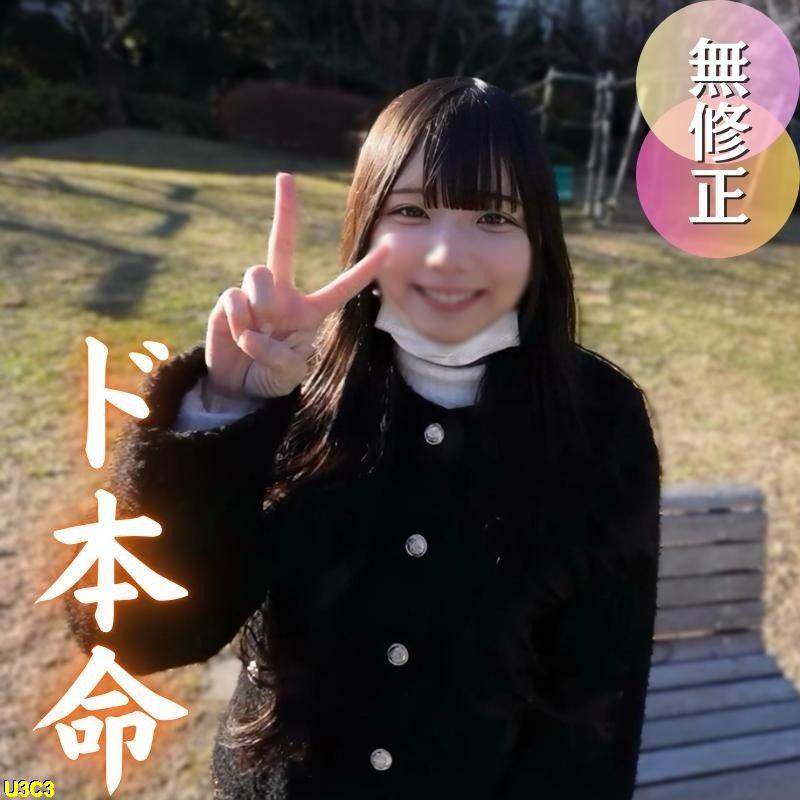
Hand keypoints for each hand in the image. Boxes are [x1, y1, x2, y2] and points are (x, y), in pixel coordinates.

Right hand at [204, 172, 390, 399]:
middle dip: (285, 210)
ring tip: (255, 336)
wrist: (239, 387)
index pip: (341, 288)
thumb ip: (280, 356)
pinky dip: (238, 322)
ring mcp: (253, 295)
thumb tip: (254, 328)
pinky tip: (238, 337)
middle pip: (283, 245)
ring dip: (260, 306)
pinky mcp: (229, 301)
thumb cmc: (271, 376)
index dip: (364, 271)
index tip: (389, 248)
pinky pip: (235, 298)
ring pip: (259, 273)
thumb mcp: (290, 375)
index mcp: (309, 311)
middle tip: (285, 177)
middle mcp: (282, 295)